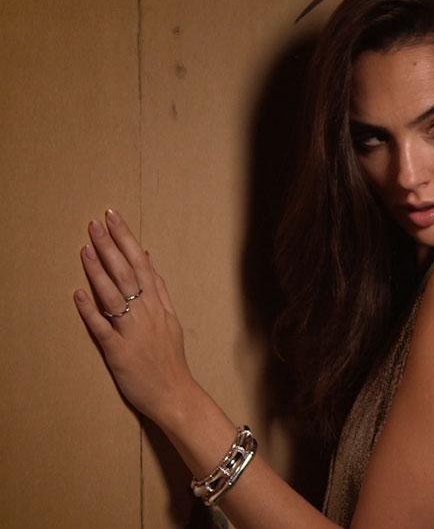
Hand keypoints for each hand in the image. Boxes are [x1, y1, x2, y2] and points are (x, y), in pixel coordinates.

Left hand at [73, 209, 194, 425]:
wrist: (176, 394)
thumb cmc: (170, 359)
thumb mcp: (171, 319)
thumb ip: (159, 290)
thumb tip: (147, 258)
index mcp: (159, 305)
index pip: (142, 264)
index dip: (126, 240)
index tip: (113, 217)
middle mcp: (148, 314)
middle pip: (128, 273)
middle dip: (111, 245)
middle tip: (96, 222)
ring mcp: (133, 332)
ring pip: (115, 296)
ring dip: (99, 270)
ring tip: (86, 246)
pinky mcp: (119, 352)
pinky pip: (103, 328)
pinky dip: (90, 310)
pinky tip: (78, 293)